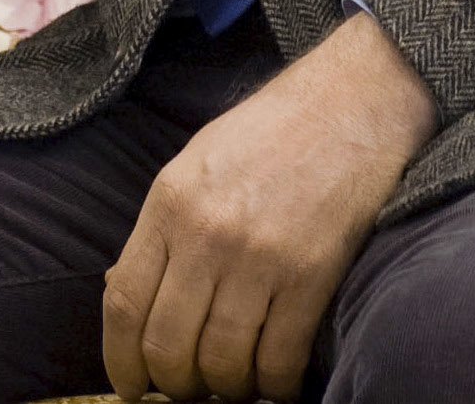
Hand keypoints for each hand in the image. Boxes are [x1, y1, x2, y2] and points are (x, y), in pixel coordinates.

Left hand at [103, 11, 440, 401]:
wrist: (353, 101)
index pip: (125, 302)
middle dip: (175, 384)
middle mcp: (208, 232)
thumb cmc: (273, 132)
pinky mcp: (312, 272)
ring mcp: (260, 255)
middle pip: (169, 343)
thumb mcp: (197, 164)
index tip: (130, 385)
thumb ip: (164, 229)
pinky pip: (280, 357)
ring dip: (226, 389)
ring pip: (223, 361)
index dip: (121, 359)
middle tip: (188, 389)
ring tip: (235, 385)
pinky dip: (275, 385)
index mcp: (170, 201)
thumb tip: (132, 299)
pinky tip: (276, 381)